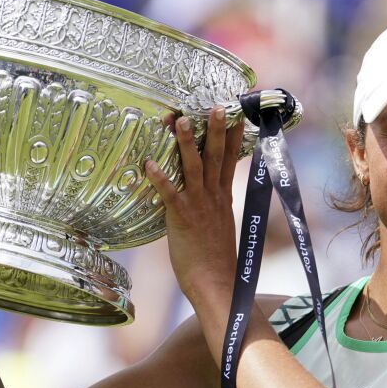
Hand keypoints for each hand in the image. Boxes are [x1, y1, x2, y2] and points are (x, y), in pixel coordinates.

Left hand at [145, 107, 243, 308]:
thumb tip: (209, 198)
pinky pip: (169, 194)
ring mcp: (199, 205)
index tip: (237, 112)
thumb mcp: (220, 226)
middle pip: (216, 156)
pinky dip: (160, 178)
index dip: (233, 135)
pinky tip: (149, 163)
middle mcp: (214, 197)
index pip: (231, 159)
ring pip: (194, 167)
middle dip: (216, 129)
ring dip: (187, 143)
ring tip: (180, 120)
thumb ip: (214, 207)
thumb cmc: (215, 260)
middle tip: (217, 105)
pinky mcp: (182, 218)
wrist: (215, 282)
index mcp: (224, 197)